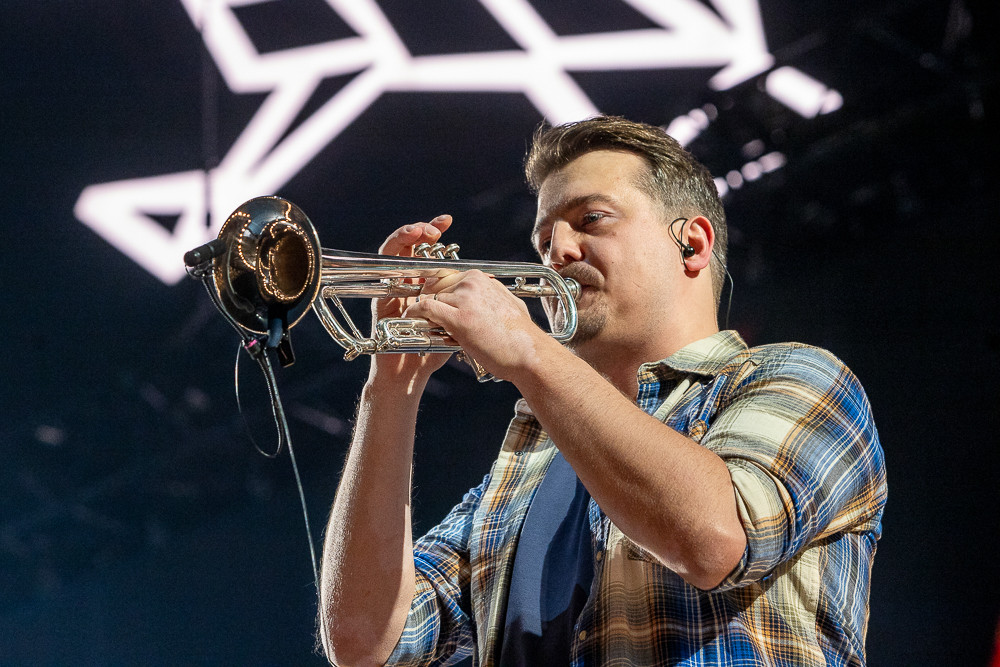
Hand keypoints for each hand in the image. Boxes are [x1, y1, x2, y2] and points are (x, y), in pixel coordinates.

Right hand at [367, 215, 453, 388]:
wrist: (408, 374)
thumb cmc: (431, 353)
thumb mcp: (456, 324)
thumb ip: (465, 304)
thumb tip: (489, 283)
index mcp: (427, 287)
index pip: (431, 255)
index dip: (439, 239)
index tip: (450, 224)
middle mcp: (408, 283)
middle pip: (413, 247)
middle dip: (426, 230)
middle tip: (441, 224)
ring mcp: (393, 287)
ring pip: (396, 249)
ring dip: (409, 233)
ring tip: (423, 228)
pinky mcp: (379, 292)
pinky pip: (383, 263)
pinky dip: (394, 246)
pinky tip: (408, 237)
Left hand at [406, 269, 547, 381]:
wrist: (528, 354)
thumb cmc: (520, 336)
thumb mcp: (508, 304)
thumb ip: (491, 296)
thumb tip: (487, 295)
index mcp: (481, 278)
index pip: (447, 277)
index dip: (437, 291)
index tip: (432, 303)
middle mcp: (472, 283)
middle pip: (435, 286)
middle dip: (429, 300)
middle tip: (426, 316)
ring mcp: (465, 299)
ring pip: (430, 298)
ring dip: (424, 312)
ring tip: (424, 325)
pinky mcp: (458, 318)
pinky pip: (426, 308)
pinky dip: (416, 313)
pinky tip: (413, 319)